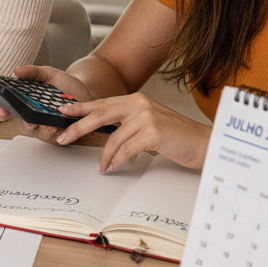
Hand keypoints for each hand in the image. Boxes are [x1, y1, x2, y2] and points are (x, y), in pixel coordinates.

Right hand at [0, 64, 92, 138]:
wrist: (85, 92)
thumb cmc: (64, 85)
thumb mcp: (48, 74)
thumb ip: (33, 72)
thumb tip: (18, 70)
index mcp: (25, 102)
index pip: (7, 110)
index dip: (2, 112)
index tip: (3, 110)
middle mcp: (32, 116)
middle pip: (22, 124)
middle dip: (24, 124)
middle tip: (28, 121)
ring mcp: (44, 126)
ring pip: (39, 132)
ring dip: (43, 129)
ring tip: (49, 125)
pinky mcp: (59, 133)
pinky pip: (56, 136)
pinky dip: (58, 132)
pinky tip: (60, 127)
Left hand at [55, 92, 210, 171]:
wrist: (205, 143)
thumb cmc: (176, 136)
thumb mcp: (148, 123)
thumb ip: (127, 123)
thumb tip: (103, 133)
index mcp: (136, 100)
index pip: (102, 103)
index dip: (81, 107)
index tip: (62, 110)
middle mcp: (139, 104)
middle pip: (100, 116)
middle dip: (78, 127)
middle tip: (63, 138)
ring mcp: (146, 116)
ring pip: (113, 138)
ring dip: (104, 155)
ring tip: (100, 166)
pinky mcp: (153, 132)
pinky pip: (126, 149)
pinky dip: (117, 159)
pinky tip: (114, 167)